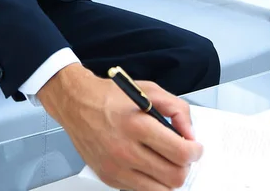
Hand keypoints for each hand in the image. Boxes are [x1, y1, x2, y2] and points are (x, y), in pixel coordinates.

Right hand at [38, 64, 202, 190]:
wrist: (75, 102)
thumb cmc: (109, 95)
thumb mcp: (146, 89)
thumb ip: (175, 108)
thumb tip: (189, 133)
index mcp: (136, 125)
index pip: (180, 153)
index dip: (195, 152)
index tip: (195, 148)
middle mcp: (125, 150)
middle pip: (174, 177)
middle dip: (184, 166)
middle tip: (181, 154)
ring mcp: (116, 168)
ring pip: (160, 190)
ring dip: (168, 177)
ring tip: (164, 160)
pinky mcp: (109, 178)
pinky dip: (150, 181)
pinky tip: (146, 163)